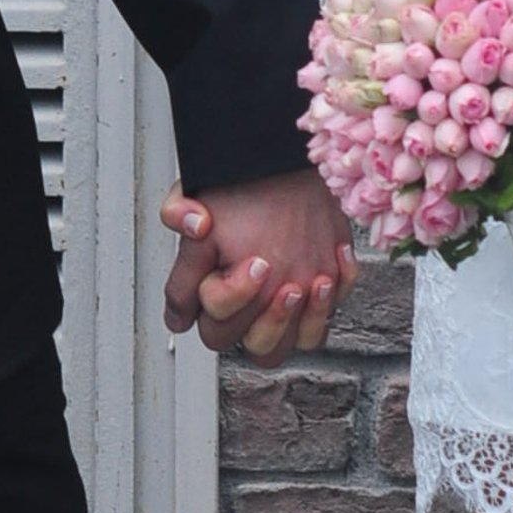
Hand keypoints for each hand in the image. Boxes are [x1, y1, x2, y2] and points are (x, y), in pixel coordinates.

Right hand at [160, 172, 354, 363]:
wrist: (285, 164)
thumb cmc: (244, 183)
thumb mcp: (200, 189)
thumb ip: (178, 210)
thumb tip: (191, 225)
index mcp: (216, 290)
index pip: (214, 327)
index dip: (229, 298)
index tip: (252, 264)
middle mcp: (248, 305)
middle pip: (252, 345)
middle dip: (267, 317)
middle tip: (275, 275)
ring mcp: (284, 306)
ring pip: (288, 347)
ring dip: (299, 319)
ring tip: (310, 282)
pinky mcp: (317, 298)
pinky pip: (324, 326)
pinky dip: (332, 299)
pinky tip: (333, 260)